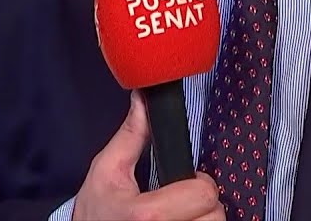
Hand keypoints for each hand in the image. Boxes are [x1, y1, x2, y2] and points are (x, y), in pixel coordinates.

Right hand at [72, 90, 223, 220]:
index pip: (205, 193)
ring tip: (179, 217)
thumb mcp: (105, 172)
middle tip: (180, 204)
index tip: (183, 185)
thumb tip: (142, 100)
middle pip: (215, 214)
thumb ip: (130, 136)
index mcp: (148, 214)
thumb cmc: (95, 214)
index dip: (197, 184)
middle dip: (202, 205)